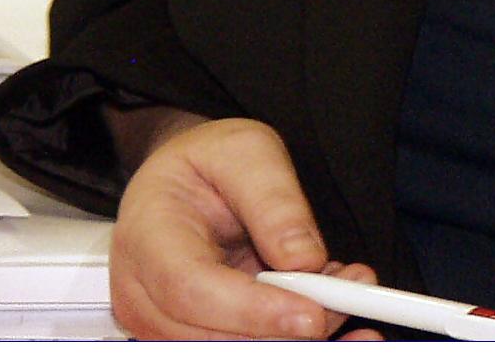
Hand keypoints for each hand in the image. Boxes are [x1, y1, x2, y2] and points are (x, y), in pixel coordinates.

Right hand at [108, 114, 379, 339]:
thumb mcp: (248, 152)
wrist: (185, 177)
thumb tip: (303, 259)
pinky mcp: (191, 333)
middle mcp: (143, 291)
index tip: (311, 312)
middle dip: (288, 329)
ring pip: (229, 349)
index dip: (253, 311)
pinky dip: (287, 333)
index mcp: (148, 236)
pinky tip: (325, 305)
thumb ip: (275, 202)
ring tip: (346, 293)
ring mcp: (162, 320)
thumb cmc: (208, 162)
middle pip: (211, 336)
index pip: (192, 290)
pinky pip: (241, 345)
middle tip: (350, 300)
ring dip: (294, 334)